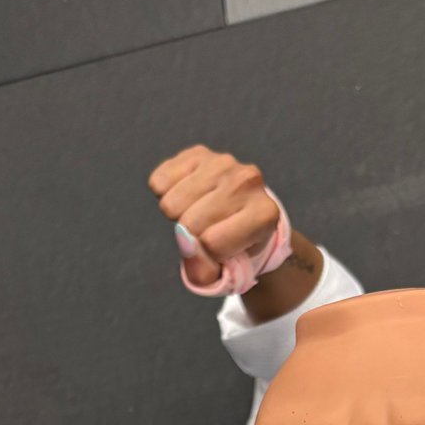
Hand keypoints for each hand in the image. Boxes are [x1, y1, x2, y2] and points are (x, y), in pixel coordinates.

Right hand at [148, 144, 281, 290]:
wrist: (242, 215)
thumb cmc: (235, 248)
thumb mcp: (226, 272)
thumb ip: (203, 271)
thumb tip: (184, 241)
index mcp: (265, 214)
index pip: (212, 243)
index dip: (210, 253)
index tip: (225, 247)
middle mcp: (249, 181)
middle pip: (188, 223)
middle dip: (192, 234)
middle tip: (210, 229)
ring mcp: (223, 162)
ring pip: (170, 203)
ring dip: (178, 214)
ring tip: (201, 212)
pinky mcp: (198, 152)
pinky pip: (159, 182)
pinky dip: (166, 193)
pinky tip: (190, 195)